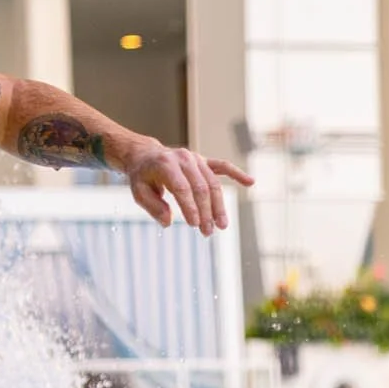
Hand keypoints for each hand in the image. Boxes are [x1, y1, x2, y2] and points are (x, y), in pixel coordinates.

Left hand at [120, 140, 254, 234]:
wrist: (146, 155)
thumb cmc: (142, 177)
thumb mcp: (138, 192)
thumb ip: (153, 206)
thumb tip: (169, 222)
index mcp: (166, 164)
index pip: (182, 189)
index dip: (190, 208)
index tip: (194, 225)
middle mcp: (184, 158)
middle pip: (201, 187)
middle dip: (206, 211)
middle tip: (208, 232)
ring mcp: (196, 158)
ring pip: (213, 182)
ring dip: (219, 205)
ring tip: (221, 225)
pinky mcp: (204, 161)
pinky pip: (223, 166)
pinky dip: (237, 174)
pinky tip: (250, 183)